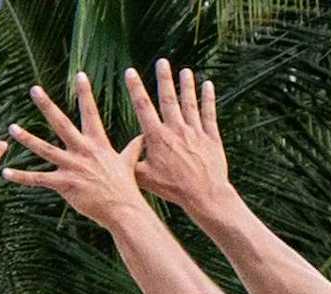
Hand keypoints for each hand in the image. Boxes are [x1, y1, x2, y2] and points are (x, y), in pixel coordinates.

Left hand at [2, 73, 145, 227]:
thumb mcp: (129, 163)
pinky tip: (7, 173)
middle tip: (34, 89)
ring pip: (45, 149)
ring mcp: (72, 167)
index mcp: (97, 144)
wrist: (123, 208)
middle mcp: (83, 151)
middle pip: (61, 123)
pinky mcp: (65, 184)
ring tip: (12, 127)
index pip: (90, 113)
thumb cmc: (126, 188)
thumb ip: (133, 148)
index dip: (85, 94)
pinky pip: (39, 179)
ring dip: (27, 138)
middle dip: (47, 106)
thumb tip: (144, 137)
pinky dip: (22, 177)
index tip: (80, 75)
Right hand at [125, 59, 229, 216]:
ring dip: (187, 85)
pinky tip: (208, 85)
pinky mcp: (211, 138)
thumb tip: (119, 156)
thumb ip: (133, 164)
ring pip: (189, 103)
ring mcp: (195, 132)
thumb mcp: (147, 179)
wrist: (204, 194)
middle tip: (162, 61)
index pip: (143, 107)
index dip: (136, 88)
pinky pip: (209, 114)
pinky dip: (208, 99)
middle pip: (168, 99)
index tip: (130, 72)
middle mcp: (176, 130)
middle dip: (164, 79)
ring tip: (185, 71)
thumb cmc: (173, 189)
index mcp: (158, 138)